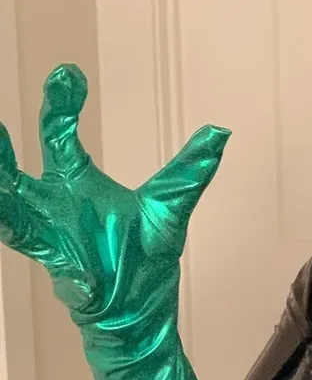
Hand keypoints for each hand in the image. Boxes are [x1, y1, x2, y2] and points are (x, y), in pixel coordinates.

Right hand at [0, 63, 229, 325]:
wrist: (142, 306)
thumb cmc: (145, 255)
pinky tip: (81, 277)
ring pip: (11, 215)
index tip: (69, 73)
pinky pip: (57, 268)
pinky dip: (71, 275)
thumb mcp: (170, 208)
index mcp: (76, 182)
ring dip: (2, 202)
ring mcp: (53, 240)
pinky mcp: (67, 273)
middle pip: (14, 172)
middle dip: (0, 151)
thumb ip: (189, 172)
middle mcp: (54, 206)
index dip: (60, 103)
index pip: (57, 135)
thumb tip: (221, 130)